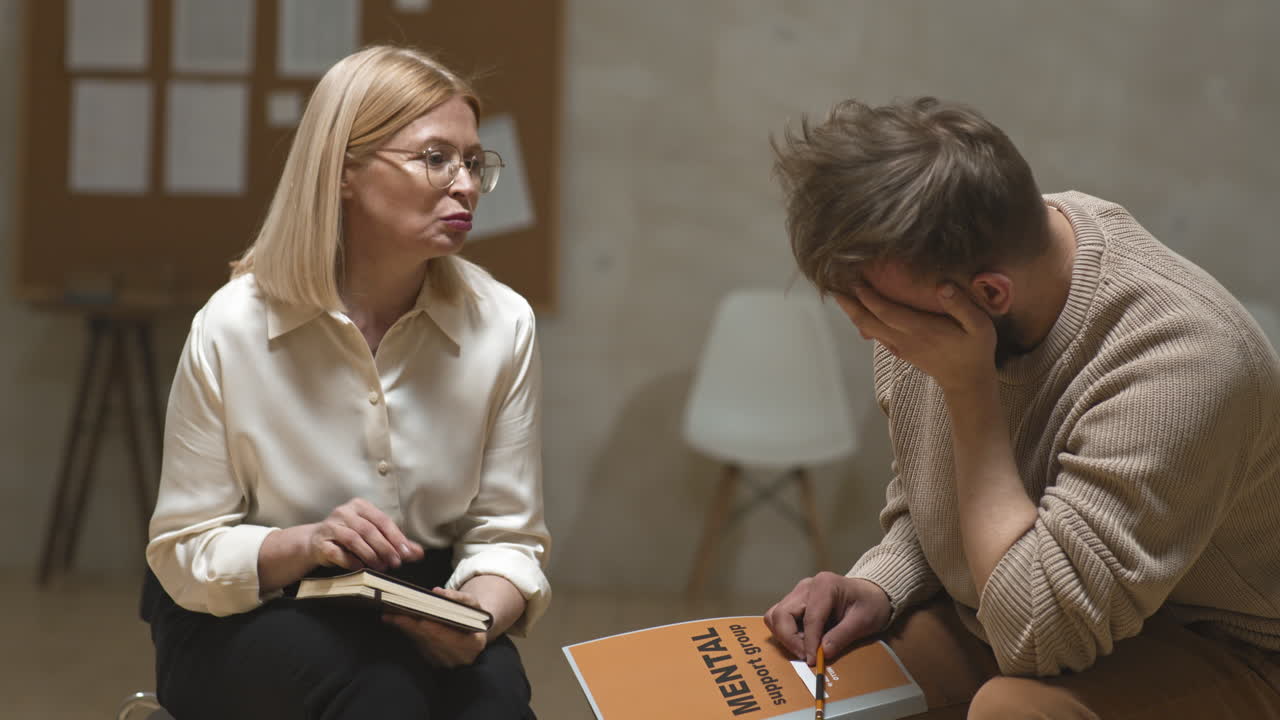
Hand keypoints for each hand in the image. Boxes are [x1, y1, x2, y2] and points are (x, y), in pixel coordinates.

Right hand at [306, 497, 424, 571]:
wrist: (316, 543)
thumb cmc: (349, 537)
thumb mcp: (373, 535)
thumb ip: (395, 542)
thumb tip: (418, 553)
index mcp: (360, 506)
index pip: (382, 520)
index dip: (396, 537)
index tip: (407, 553)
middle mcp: (344, 512)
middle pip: (369, 530)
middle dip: (385, 548)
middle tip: (396, 563)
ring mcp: (330, 526)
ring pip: (353, 539)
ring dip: (370, 555)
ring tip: (381, 567)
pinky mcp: (321, 542)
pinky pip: (337, 552)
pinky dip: (351, 561)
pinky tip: (361, 568)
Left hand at [383, 587, 486, 666]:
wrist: (476, 635)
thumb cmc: (475, 616)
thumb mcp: (473, 603)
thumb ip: (458, 597)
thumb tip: (437, 592)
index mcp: (473, 644)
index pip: (443, 634)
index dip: (426, 625)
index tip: (410, 615)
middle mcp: (459, 658)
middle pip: (428, 640)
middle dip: (408, 626)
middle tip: (390, 613)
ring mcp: (446, 663)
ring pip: (421, 644)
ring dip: (406, 630)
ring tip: (390, 616)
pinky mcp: (435, 663)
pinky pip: (419, 647)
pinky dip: (410, 634)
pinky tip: (400, 623)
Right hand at [764, 572, 890, 664]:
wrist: (871, 594)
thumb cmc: (870, 605)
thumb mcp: (863, 622)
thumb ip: (842, 636)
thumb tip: (822, 653)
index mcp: (824, 585)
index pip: (809, 618)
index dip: (808, 642)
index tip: (812, 660)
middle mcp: (806, 586)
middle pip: (782, 614)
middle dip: (790, 639)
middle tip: (806, 656)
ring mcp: (798, 592)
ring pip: (775, 615)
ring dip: (785, 636)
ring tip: (805, 648)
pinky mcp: (795, 601)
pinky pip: (779, 617)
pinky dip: (785, 632)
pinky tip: (803, 641)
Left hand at [835, 284, 996, 393]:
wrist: (967, 383)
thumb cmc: (974, 351)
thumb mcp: (979, 327)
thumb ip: (961, 306)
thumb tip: (942, 286)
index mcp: (920, 329)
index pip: (886, 312)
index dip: (869, 297)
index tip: (855, 281)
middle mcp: (904, 338)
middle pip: (868, 321)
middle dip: (850, 305)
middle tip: (834, 287)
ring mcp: (899, 346)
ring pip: (869, 329)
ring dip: (853, 313)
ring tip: (841, 296)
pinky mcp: (900, 350)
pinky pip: (876, 335)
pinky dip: (864, 322)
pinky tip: (859, 312)